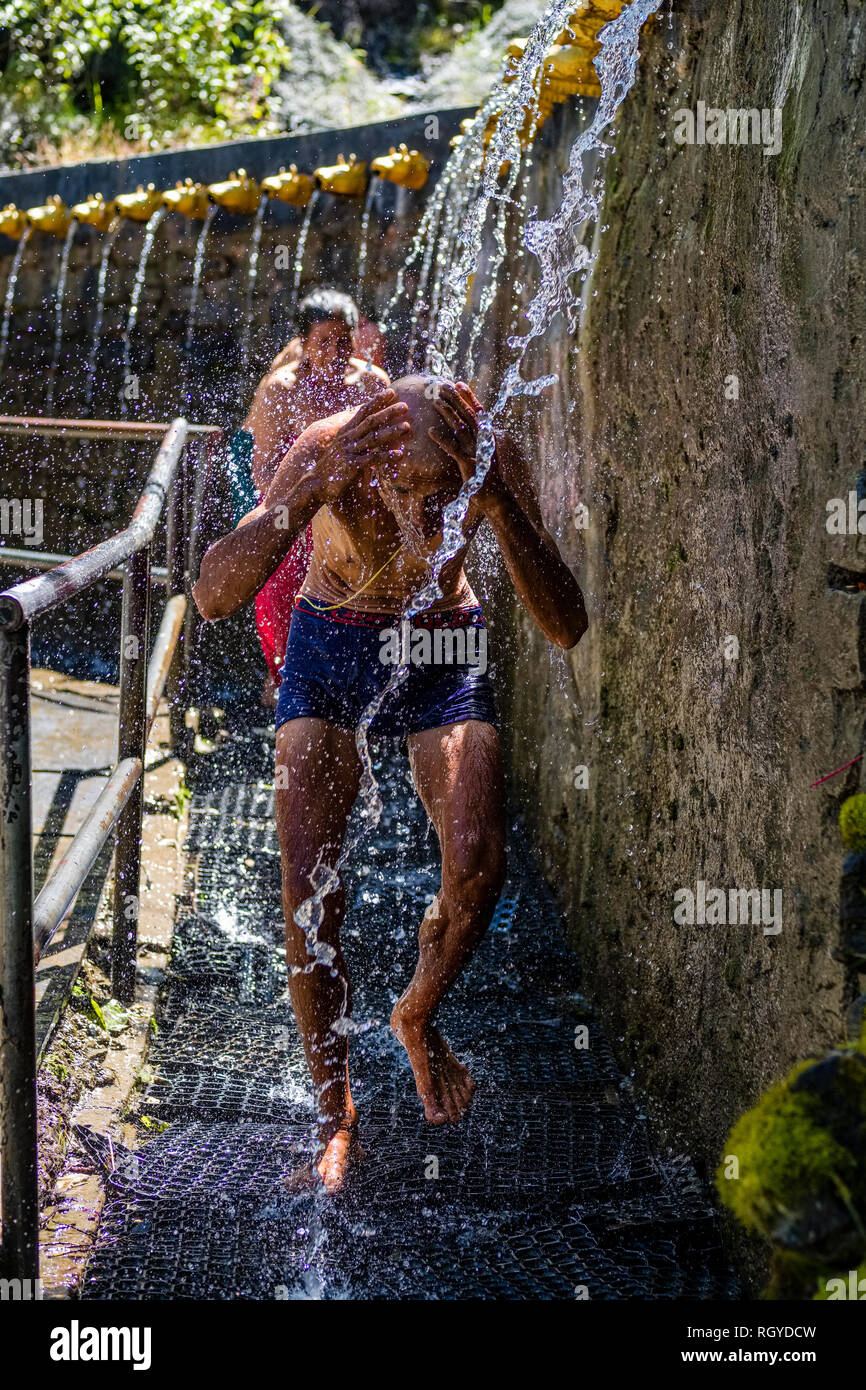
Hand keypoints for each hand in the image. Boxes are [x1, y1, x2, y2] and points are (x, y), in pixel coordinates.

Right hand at [314, 390, 409, 502]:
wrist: (313, 483)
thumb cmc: (329, 467)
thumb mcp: (340, 447)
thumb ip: (353, 438)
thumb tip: (367, 431)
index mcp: (345, 432)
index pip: (362, 411)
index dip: (376, 401)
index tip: (390, 392)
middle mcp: (347, 438)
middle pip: (370, 421)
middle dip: (388, 412)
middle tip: (405, 406)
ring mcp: (349, 451)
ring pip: (373, 438)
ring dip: (391, 432)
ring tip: (407, 427)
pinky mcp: (351, 466)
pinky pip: (372, 459)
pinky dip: (386, 456)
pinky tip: (400, 454)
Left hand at [428, 380, 505, 511]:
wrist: (499, 499)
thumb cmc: (492, 479)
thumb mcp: (489, 456)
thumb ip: (483, 442)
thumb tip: (479, 431)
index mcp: (488, 436)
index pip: (478, 411)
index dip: (468, 397)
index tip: (458, 383)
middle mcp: (483, 440)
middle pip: (468, 414)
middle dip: (455, 398)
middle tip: (442, 385)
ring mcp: (476, 451)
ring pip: (460, 427)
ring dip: (447, 413)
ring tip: (435, 401)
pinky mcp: (468, 464)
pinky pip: (452, 448)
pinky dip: (441, 439)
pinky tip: (429, 431)